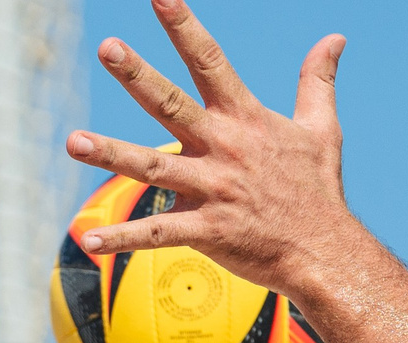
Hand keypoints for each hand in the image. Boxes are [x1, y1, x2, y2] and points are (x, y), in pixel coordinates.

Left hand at [65, 1, 354, 302]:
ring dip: (110, 154)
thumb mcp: (323, 129)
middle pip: (171, 104)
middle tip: (107, 47)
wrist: (326, 253)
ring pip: (151, 168)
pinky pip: (157, 234)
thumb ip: (317, 80)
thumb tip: (335, 37)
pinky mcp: (207, 230)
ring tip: (72, 141)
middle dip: (137, 75)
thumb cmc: (319, 191)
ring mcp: (212, 190)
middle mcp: (223, 148)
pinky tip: (89, 242)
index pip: (210, 60)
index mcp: (244, 119)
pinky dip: (123, 240)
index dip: (183, 25)